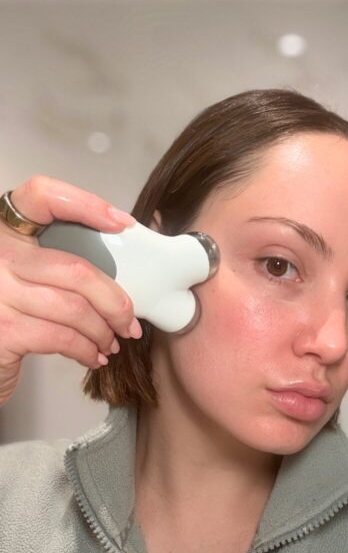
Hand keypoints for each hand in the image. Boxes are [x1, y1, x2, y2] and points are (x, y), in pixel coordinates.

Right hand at [0, 175, 142, 406]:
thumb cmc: (8, 315)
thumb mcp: (24, 277)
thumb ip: (57, 263)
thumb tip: (120, 273)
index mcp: (5, 232)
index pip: (42, 196)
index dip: (86, 204)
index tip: (121, 222)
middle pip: (75, 269)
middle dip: (114, 302)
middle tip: (128, 322)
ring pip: (75, 308)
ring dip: (103, 331)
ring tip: (111, 343)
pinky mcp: (4, 331)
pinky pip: (63, 338)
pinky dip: (87, 350)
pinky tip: (93, 356)